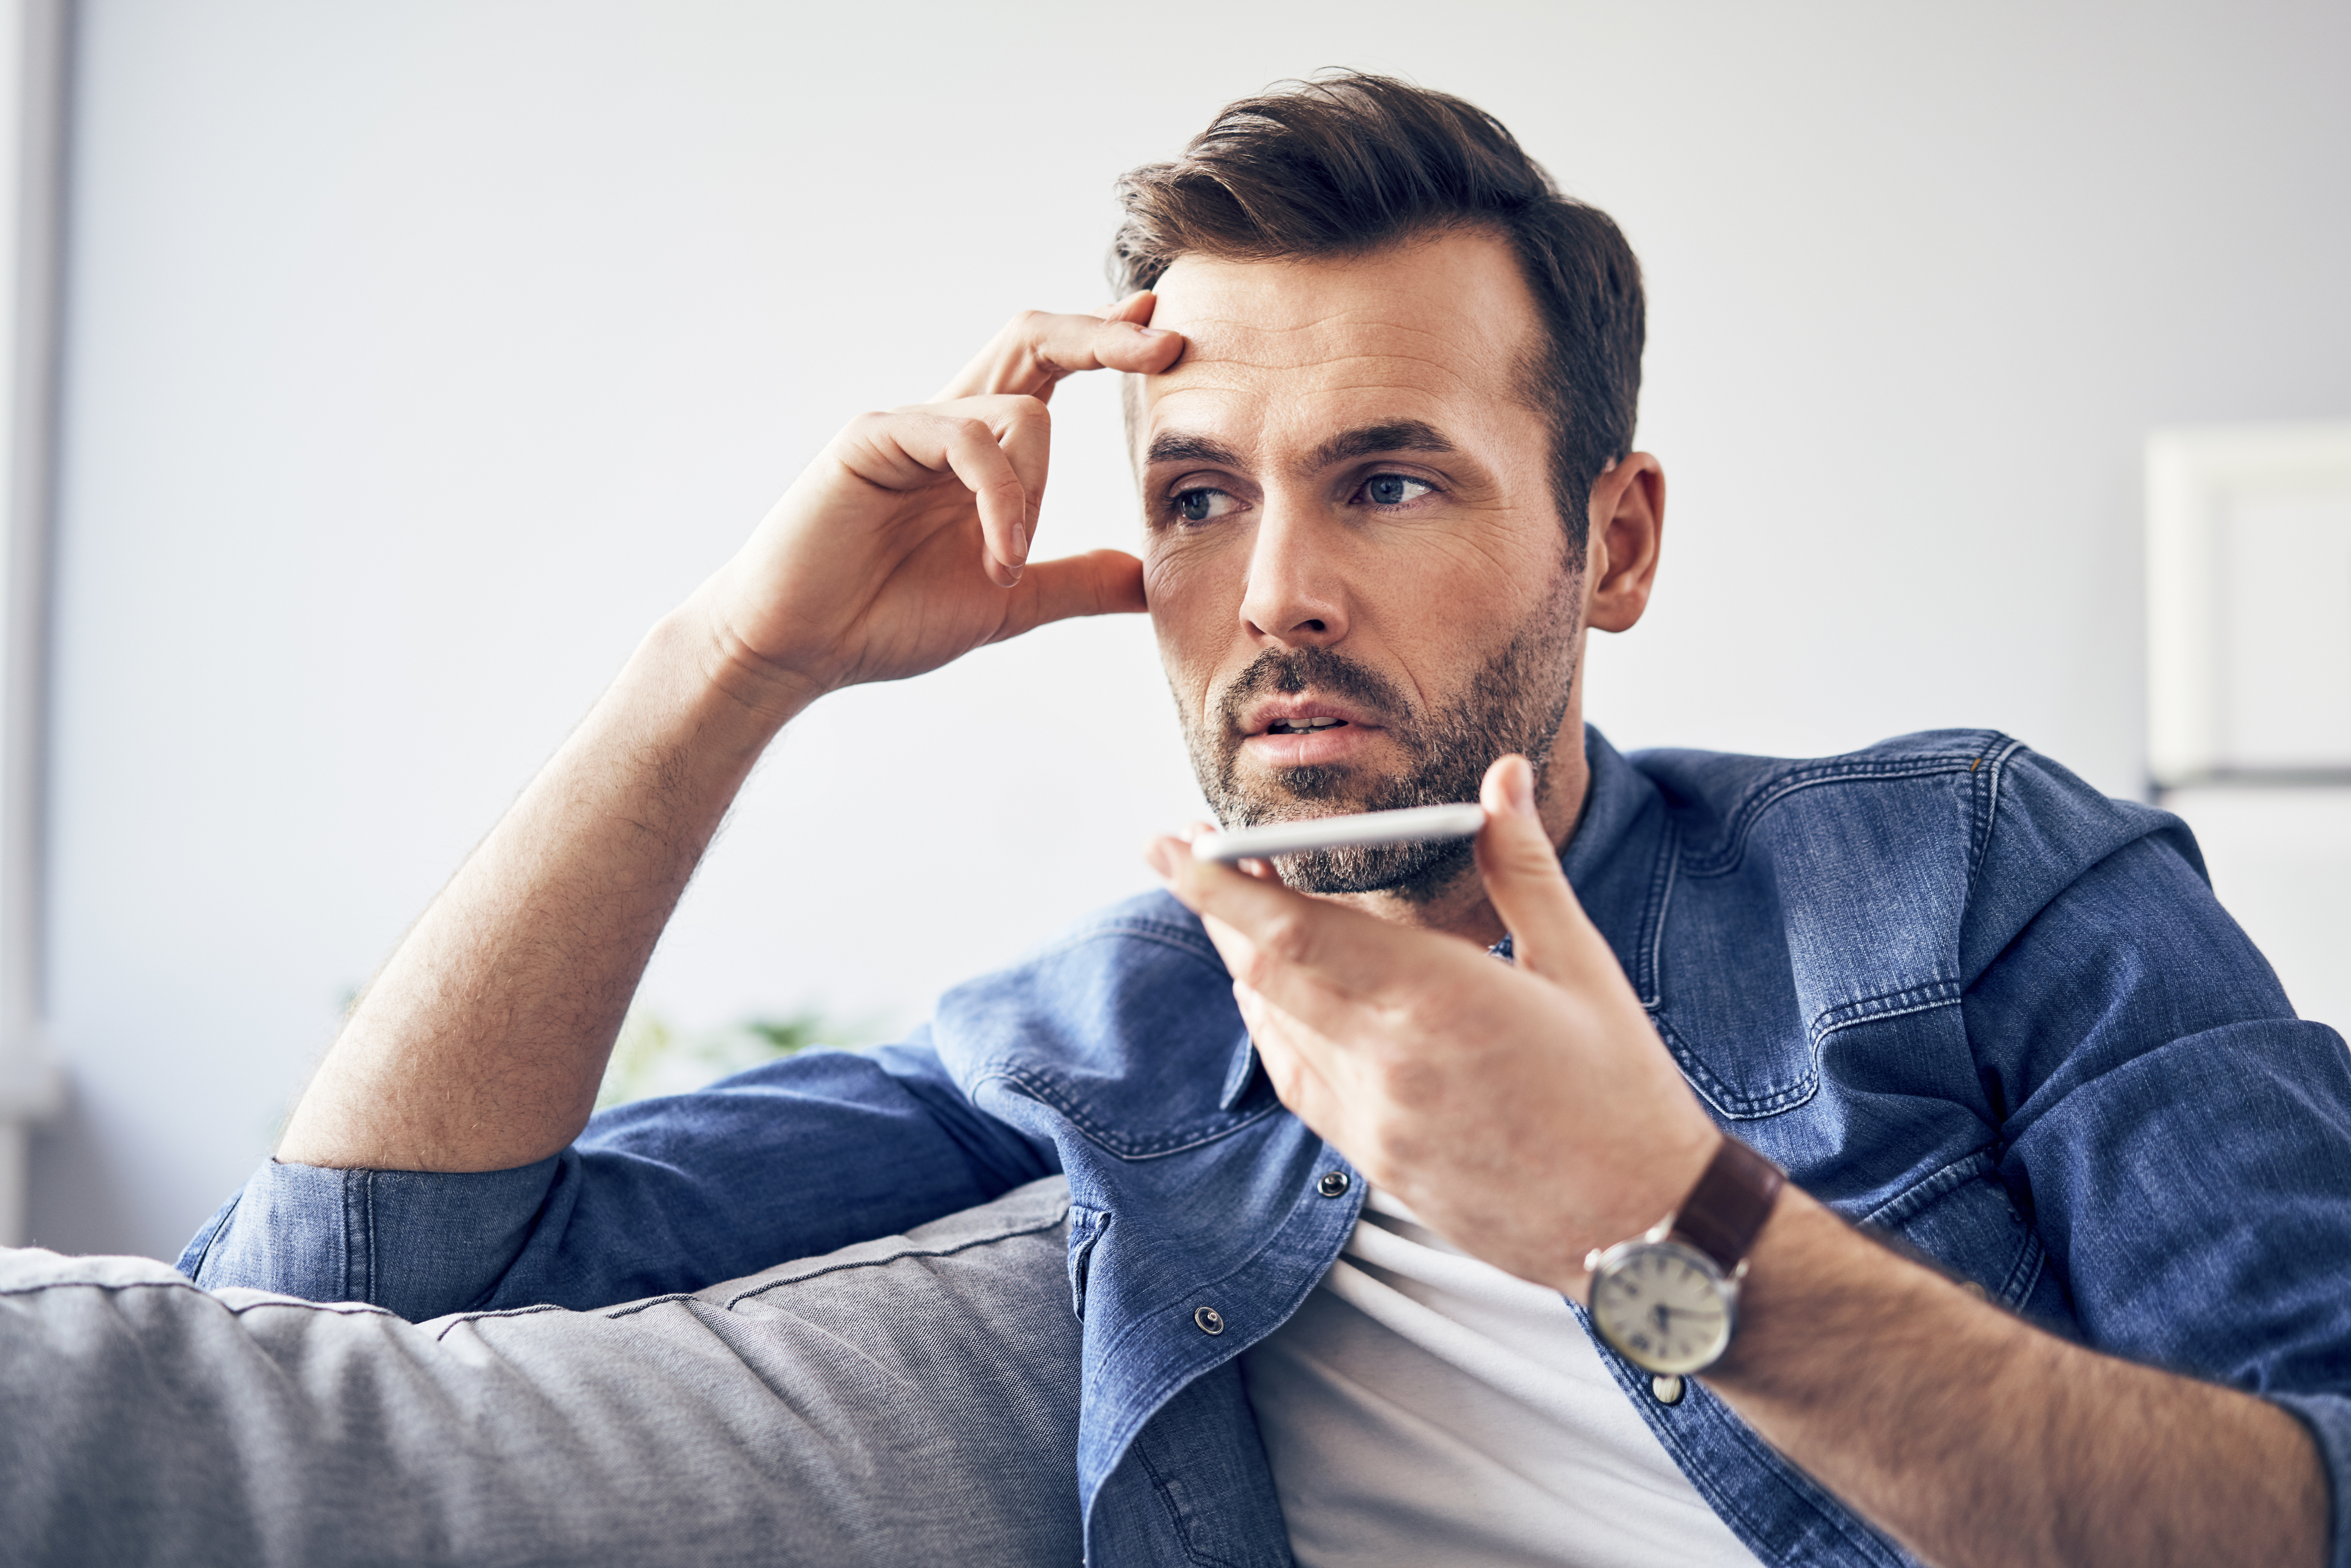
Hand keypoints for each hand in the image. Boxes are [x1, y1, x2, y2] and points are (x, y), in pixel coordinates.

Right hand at [695, 295, 1182, 706]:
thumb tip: (1148, 580)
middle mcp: (946, 424)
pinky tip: (997, 561)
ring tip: (1007, 568)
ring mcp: (908, 426)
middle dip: (1101, 336)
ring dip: (1037, 496)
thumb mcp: (1008, 603)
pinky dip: (1000, 502)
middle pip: (1032, 340)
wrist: (799, 650)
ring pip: (1018, 410)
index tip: (1165, 336)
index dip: (1104, 344)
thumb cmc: (884, 620)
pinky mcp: (872, 438)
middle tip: (1164, 345)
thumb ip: (1074, 583)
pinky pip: (965, 441)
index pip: (1049, 370)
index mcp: (976, 452)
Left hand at [1146, 754, 1721, 1290]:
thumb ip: (1522, 864)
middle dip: (1217, 909)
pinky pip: (1298, 1081)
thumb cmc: (1622, 1090)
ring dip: (1242, 965)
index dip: (1217, 885)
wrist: (1641, 1229)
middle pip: (1263, 973)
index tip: (1169, 841)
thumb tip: (1501, 777)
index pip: (1293, 929)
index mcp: (1440, 999)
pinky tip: (1277, 998)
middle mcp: (1388, 1061)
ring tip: (1236, 912)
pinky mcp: (1376, 1161)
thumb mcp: (1580, 965)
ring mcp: (1374, 1120)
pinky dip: (1273, 1027)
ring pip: (1272, 1027)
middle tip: (1200, 853)